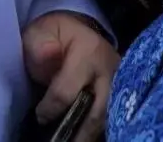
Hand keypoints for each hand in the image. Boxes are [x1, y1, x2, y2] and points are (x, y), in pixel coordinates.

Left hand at [22, 11, 114, 141]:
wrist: (80, 31)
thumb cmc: (57, 35)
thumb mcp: (42, 32)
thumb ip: (40, 45)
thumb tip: (47, 56)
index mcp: (88, 51)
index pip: (69, 90)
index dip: (51, 107)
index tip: (41, 116)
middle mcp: (110, 69)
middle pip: (98, 110)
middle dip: (81, 132)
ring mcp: (120, 82)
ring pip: (109, 117)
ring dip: (91, 134)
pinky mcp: (122, 93)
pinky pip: (113, 116)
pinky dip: (98, 129)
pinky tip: (84, 136)